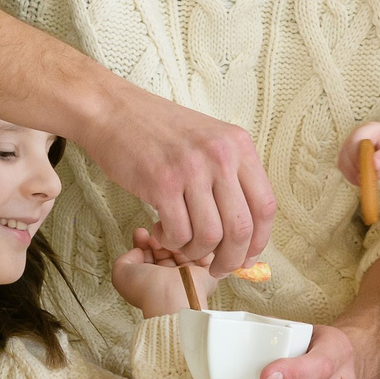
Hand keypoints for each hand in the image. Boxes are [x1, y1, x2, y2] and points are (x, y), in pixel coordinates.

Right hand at [78, 83, 274, 273]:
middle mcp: (221, 156)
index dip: (259, 240)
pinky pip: (179, 233)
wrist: (113, 111)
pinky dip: (172, 242)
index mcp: (238, 145)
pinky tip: (162, 232)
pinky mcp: (162, 184)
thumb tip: (245, 231)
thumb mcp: (208, 140)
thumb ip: (230, 176)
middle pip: (241, 227)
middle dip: (231, 259)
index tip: (247, 256)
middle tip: (218, 267)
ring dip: (196, 251)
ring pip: (210, 236)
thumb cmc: (158, 130)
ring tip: (182, 244)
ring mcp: (192, 169)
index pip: (265, 206)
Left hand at [112, 230, 214, 317]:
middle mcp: (171, 279)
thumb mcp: (120, 273)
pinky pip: (203, 252)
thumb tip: (138, 251)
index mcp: (152, 282)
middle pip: (165, 251)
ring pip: (183, 248)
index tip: (140, 233)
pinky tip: (184, 238)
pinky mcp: (206, 273)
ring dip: (174, 238)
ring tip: (166, 236)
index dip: (143, 242)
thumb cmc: (146, 288)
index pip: (149, 256)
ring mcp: (189, 275)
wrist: (171, 296)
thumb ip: (124, 259)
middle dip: (158, 238)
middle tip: (153, 235)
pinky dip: (194, 241)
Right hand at [342, 122, 379, 180]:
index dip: (357, 155)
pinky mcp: (348, 157)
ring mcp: (350, 146)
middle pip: (346, 150)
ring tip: (367, 179)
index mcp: (369, 129)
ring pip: (343, 160)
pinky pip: (343, 168)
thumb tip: (374, 163)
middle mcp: (356, 135)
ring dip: (352, 173)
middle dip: (355, 167)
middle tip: (367, 177)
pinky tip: (362, 179)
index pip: (355, 139)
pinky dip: (350, 176)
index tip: (366, 168)